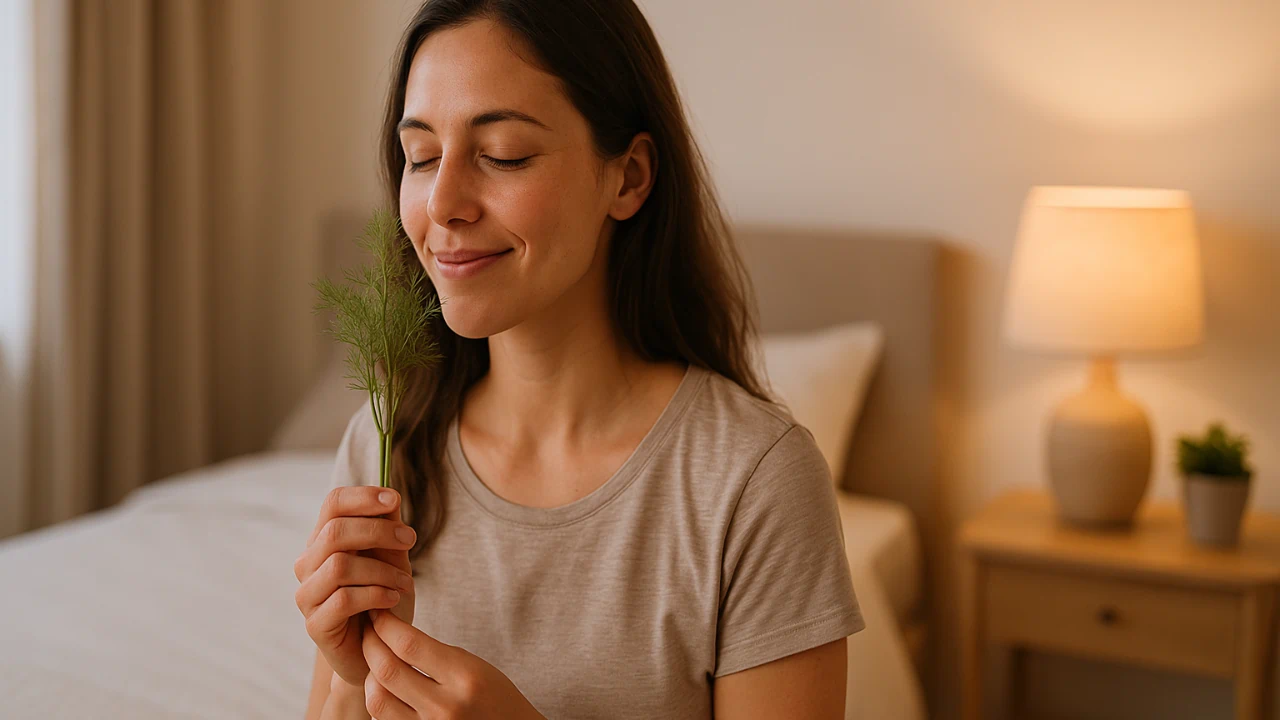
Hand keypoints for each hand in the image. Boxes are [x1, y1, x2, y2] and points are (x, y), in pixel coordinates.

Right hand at [294, 486, 417, 685]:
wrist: (382, 650)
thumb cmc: (385, 599)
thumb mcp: (393, 558)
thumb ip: (387, 528)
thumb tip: (390, 496)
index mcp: (324, 541)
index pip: (332, 504)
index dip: (362, 497)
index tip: (393, 500)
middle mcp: (308, 564)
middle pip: (335, 532)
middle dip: (378, 531)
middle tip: (410, 540)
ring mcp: (308, 595)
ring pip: (339, 566)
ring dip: (381, 570)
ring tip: (405, 582)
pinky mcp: (315, 624)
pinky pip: (343, 600)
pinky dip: (375, 595)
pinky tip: (392, 600)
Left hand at [361, 609, 545, 719]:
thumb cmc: (495, 696)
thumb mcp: (474, 666)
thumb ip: (435, 654)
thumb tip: (391, 634)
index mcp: (465, 677)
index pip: (409, 645)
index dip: (386, 625)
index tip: (379, 614)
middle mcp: (445, 706)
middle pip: (387, 670)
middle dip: (370, 644)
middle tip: (369, 630)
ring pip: (377, 699)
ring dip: (369, 675)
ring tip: (374, 660)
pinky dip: (379, 699)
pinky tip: (384, 686)